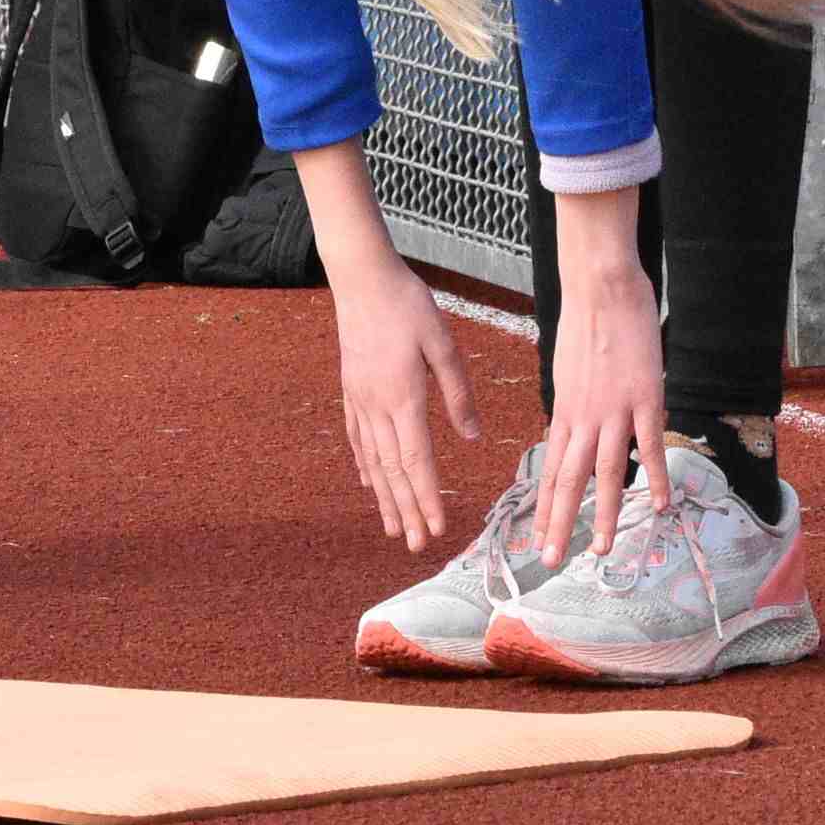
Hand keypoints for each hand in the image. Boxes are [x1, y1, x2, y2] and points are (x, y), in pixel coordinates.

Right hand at [292, 139, 478, 546]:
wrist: (361, 278)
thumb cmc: (408, 305)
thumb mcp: (444, 344)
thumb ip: (458, 393)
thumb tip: (473, 438)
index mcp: (404, 397)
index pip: (417, 461)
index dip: (428, 498)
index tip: (437, 528)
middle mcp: (378, 407)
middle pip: (393, 471)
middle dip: (408, 511)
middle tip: (418, 546)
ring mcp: (360, 401)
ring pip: (373, 462)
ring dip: (386, 499)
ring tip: (394, 529)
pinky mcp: (351, 391)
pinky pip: (358, 440)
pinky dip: (365, 468)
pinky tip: (371, 485)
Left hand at [535, 189, 666, 565]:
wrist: (600, 286)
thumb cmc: (585, 322)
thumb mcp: (567, 370)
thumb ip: (572, 404)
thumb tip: (572, 427)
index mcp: (564, 411)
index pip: (552, 469)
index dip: (545, 507)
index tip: (537, 538)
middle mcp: (583, 417)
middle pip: (570, 479)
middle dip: (560, 523)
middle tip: (551, 560)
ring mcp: (613, 409)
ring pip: (606, 471)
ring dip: (602, 513)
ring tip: (601, 548)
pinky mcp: (643, 397)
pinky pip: (648, 445)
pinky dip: (653, 476)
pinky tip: (660, 504)